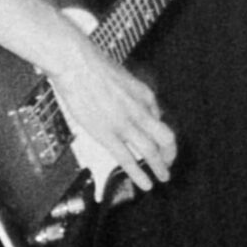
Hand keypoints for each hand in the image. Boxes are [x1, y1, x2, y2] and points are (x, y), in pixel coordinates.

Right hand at [47, 36, 178, 191]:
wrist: (76, 63)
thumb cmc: (92, 65)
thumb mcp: (122, 76)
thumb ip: (131, 92)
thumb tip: (135, 105)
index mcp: (144, 94)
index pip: (159, 117)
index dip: (159, 130)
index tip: (158, 140)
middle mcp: (140, 110)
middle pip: (165, 137)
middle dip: (170, 153)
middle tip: (169, 163)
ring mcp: (125, 124)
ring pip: (151, 152)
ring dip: (159, 167)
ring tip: (163, 177)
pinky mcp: (108, 134)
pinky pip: (128, 160)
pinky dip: (139, 174)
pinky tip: (145, 183)